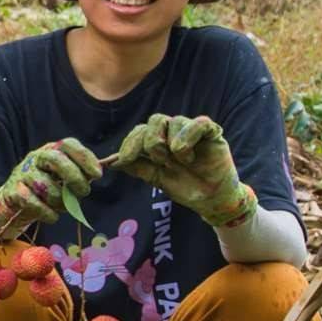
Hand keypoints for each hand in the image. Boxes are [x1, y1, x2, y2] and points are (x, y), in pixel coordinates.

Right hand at [0, 138, 102, 229]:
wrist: (14, 203)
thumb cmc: (46, 190)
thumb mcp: (62, 178)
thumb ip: (80, 174)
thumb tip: (98, 171)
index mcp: (51, 150)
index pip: (68, 145)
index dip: (85, 157)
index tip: (97, 175)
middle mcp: (35, 158)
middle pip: (56, 159)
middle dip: (74, 177)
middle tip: (83, 192)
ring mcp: (23, 173)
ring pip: (47, 187)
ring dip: (60, 202)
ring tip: (63, 207)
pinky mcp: (13, 191)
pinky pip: (34, 203)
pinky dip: (48, 213)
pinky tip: (52, 217)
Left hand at [119, 115, 254, 227]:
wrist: (211, 200)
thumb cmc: (185, 187)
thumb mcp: (156, 178)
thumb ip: (136, 167)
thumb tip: (110, 162)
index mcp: (159, 140)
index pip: (140, 131)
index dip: (130, 143)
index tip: (125, 159)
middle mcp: (174, 132)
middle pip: (155, 120)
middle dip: (151, 141)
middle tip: (159, 160)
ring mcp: (192, 130)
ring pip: (175, 121)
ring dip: (173, 143)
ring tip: (182, 162)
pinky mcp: (212, 132)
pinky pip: (198, 124)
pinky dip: (189, 137)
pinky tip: (189, 155)